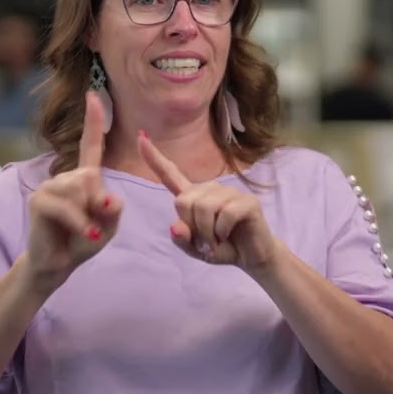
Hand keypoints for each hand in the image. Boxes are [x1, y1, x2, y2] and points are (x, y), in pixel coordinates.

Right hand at [23, 92, 122, 298]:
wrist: (58, 264)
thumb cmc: (83, 241)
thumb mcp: (108, 227)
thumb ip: (113, 211)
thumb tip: (108, 197)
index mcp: (84, 179)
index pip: (90, 146)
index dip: (93, 121)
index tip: (93, 95)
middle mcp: (66, 177)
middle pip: (92, 178)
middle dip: (98, 205)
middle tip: (92, 225)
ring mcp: (50, 186)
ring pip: (81, 191)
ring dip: (88, 216)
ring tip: (82, 230)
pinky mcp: (39, 200)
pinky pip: (67, 206)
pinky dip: (79, 223)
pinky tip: (84, 233)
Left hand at [138, 134, 278, 271]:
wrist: (251, 257)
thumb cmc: (222, 248)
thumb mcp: (195, 248)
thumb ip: (181, 239)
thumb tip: (175, 226)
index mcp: (194, 196)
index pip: (170, 174)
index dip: (154, 157)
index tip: (140, 137)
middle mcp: (210, 188)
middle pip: (183, 201)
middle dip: (192, 226)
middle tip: (206, 240)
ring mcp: (230, 192)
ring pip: (204, 208)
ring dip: (207, 233)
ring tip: (217, 240)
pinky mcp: (247, 201)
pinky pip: (225, 215)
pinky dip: (221, 232)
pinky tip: (227, 235)